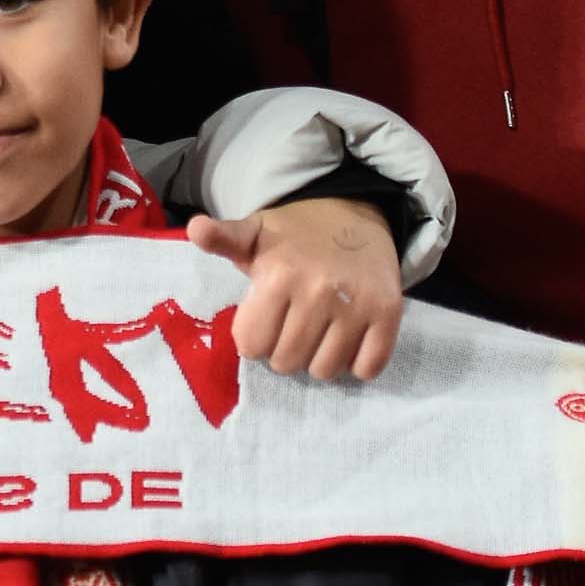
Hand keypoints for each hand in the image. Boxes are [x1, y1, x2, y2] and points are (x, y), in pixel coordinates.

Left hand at [189, 198, 403, 379]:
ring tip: (319, 334)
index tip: (266, 320)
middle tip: (293, 327)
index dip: (255, 338)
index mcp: (278, 275)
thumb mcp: (254, 232)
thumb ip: (223, 239)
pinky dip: (356, 363)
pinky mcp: (389, 314)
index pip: (251, 346)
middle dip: (284, 352)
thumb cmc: (296, 234)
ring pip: (325, 371)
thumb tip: (195, 230)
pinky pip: (367, 368)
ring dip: (319, 361)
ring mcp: (357, 305)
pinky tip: (348, 341)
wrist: (356, 214)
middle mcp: (318, 292)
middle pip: (286, 363)